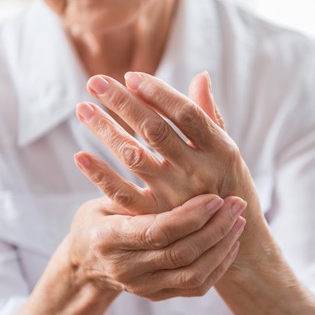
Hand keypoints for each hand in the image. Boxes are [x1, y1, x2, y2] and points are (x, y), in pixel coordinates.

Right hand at [68, 193, 245, 300]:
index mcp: (110, 239)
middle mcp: (127, 269)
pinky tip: (231, 243)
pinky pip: (196, 286)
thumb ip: (131, 188)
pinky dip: (218, 266)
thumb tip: (156, 156)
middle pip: (181, 253)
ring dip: (222, 248)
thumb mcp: (102, 201)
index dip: (190, 216)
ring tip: (239, 221)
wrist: (85, 265)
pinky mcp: (158, 296)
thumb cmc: (97, 221)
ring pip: (193, 274)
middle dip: (215, 228)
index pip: (158, 231)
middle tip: (236, 204)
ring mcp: (143, 287)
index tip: (216, 197)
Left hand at [73, 72, 260, 222]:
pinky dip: (100, 176)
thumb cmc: (228, 184)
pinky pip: (123, 195)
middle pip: (155, 130)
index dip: (158, 93)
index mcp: (220, 150)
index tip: (130, 76)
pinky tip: (80, 156)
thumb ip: (209, 116)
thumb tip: (200, 76)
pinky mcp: (157, 217)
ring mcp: (176, 197)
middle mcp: (199, 172)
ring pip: (134, 156)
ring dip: (105, 130)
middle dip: (123, 103)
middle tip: (95, 82)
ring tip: (83, 109)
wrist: (234, 238)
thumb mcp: (226, 152)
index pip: (186, 114)